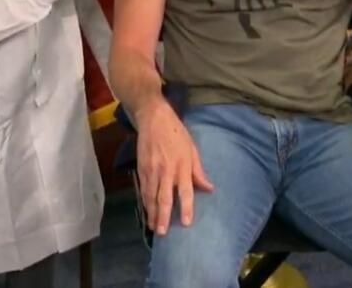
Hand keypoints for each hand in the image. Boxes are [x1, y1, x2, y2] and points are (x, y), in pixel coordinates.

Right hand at [135, 100, 213, 235]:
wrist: (153, 118)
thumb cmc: (176, 133)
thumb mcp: (192, 149)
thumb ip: (198, 171)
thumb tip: (209, 188)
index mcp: (182, 166)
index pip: (185, 191)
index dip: (186, 207)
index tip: (186, 223)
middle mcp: (166, 170)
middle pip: (164, 197)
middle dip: (163, 216)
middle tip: (162, 233)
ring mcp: (151, 170)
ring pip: (151, 196)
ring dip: (152, 213)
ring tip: (153, 227)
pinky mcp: (141, 168)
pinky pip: (144, 189)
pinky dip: (145, 202)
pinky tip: (147, 211)